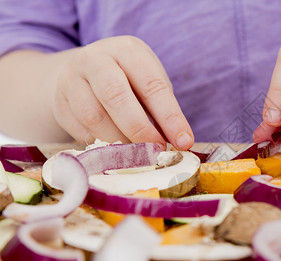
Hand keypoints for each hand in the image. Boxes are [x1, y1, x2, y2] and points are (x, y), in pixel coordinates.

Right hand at [53, 35, 193, 149]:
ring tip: (137, 153)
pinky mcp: (59, 102)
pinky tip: (115, 148)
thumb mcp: (148, 84)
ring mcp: (72, 79)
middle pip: (115, 96)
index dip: (170, 117)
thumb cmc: (129, 81)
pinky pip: (80, 130)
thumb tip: (178, 143)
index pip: (152, 84)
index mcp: (128, 50)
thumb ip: (162, 110)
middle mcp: (96, 59)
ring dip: (119, 141)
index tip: (184, 142)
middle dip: (140, 129)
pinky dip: (101, 144)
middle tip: (156, 151)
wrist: (83, 73)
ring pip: (93, 116)